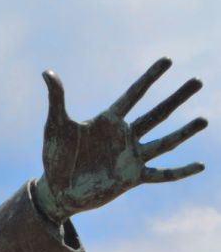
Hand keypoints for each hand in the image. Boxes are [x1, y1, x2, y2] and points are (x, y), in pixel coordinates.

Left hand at [35, 57, 206, 222]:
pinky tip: (201, 166)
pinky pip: (161, 174)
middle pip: (156, 113)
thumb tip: (47, 71)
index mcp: (108, 121)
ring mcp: (130, 157)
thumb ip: (57, 99)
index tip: (167, 60)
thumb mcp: (55, 127)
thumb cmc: (55, 157)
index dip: (149, 78)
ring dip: (184, 132)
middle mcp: (124, 136)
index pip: (133, 95)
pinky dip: (181, 172)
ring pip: (164, 142)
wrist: (56, 191)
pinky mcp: (132, 178)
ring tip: (204, 119)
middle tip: (198, 81)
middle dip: (177, 98)